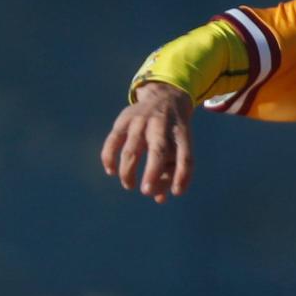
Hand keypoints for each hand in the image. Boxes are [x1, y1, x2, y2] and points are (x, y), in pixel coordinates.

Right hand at [100, 82, 194, 204]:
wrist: (164, 96)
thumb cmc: (173, 132)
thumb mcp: (179, 146)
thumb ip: (172, 172)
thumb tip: (159, 199)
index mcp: (181, 133)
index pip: (185, 156)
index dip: (182, 176)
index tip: (176, 193)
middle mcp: (162, 126)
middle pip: (158, 150)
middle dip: (153, 173)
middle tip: (146, 192)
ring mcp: (142, 122)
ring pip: (132, 150)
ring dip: (128, 172)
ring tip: (129, 185)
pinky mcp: (124, 120)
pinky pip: (113, 141)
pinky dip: (109, 158)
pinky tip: (111, 171)